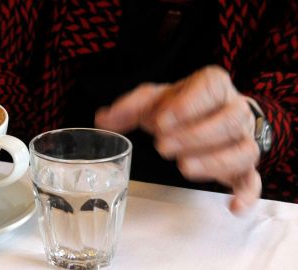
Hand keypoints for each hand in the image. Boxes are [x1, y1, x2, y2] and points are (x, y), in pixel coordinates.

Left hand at [95, 65, 260, 212]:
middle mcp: (234, 111)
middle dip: (195, 135)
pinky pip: (254, 180)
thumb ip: (130, 107)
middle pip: (228, 121)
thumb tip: (102, 119)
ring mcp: (242, 140)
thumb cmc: (182, 105)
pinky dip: (247, 194)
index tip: (160, 121)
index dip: (188, 104)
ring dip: (215, 162)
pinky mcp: (244, 166)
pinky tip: (232, 206)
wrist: (213, 111)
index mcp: (213, 86)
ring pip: (243, 150)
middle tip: (163, 147)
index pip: (210, 87)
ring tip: (184, 168)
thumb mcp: (155, 99)